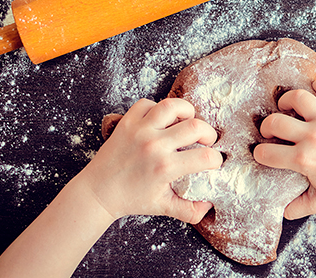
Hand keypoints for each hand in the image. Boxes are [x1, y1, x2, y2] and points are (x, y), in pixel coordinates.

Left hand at [80, 98, 222, 222]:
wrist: (99, 192)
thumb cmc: (131, 199)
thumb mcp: (163, 207)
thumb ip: (189, 211)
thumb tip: (209, 206)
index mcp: (165, 168)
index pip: (206, 157)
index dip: (216, 159)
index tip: (213, 162)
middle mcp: (154, 146)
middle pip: (195, 127)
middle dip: (208, 134)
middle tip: (205, 141)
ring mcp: (140, 131)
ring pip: (172, 106)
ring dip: (186, 111)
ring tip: (187, 122)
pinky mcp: (127, 122)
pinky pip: (147, 103)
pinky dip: (157, 108)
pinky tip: (161, 120)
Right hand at [253, 79, 315, 219]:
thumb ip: (298, 207)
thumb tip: (281, 211)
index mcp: (305, 160)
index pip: (267, 153)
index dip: (260, 154)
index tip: (263, 153)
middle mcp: (314, 137)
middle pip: (274, 122)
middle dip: (266, 127)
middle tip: (271, 131)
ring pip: (298, 97)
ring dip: (287, 100)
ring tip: (285, 106)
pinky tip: (314, 93)